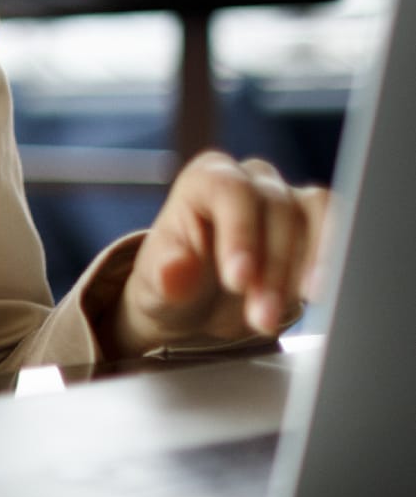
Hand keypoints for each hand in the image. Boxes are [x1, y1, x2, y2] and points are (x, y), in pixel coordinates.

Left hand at [108, 152, 330, 359]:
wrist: (199, 304)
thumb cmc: (175, 283)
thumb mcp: (157, 285)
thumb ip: (165, 276)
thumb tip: (175, 270)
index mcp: (205, 179)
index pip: (230, 191)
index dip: (239, 233)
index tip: (239, 280)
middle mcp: (251, 180)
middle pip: (276, 208)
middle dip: (272, 268)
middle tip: (261, 316)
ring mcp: (288, 199)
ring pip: (314, 216)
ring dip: (307, 268)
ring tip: (289, 311)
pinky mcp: (317, 225)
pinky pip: (339, 231)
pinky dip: (333, 263)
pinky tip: (323, 295)